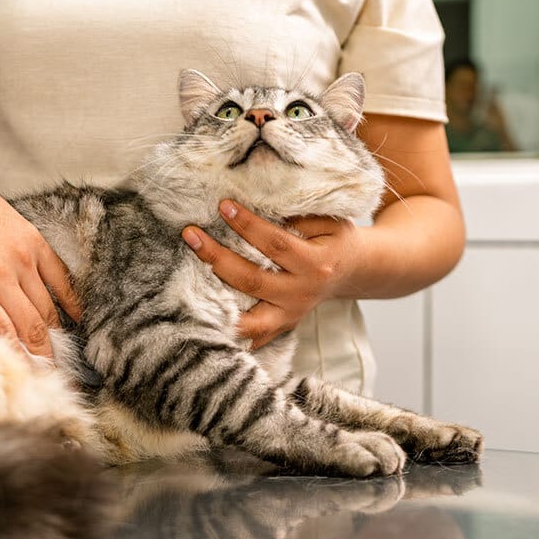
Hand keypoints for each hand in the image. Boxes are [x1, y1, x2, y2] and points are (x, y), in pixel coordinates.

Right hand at [0, 178, 81, 357]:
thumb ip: (12, 237)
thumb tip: (20, 259)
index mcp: (27, 238)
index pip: (62, 283)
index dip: (69, 311)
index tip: (74, 329)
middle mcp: (18, 259)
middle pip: (46, 311)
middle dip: (55, 342)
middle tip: (59, 364)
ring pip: (28, 326)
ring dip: (37, 354)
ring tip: (42, 374)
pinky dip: (11, 353)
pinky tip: (17, 367)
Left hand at [182, 200, 362, 348]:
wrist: (352, 270)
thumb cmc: (334, 238)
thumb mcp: (328, 220)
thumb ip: (298, 214)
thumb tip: (258, 201)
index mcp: (316, 264)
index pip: (275, 244)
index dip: (247, 225)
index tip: (223, 205)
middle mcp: (302, 294)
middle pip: (252, 280)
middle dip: (217, 257)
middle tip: (191, 234)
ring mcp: (290, 316)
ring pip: (247, 318)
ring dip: (214, 299)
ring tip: (186, 276)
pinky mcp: (282, 328)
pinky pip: (251, 337)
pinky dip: (229, 332)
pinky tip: (201, 321)